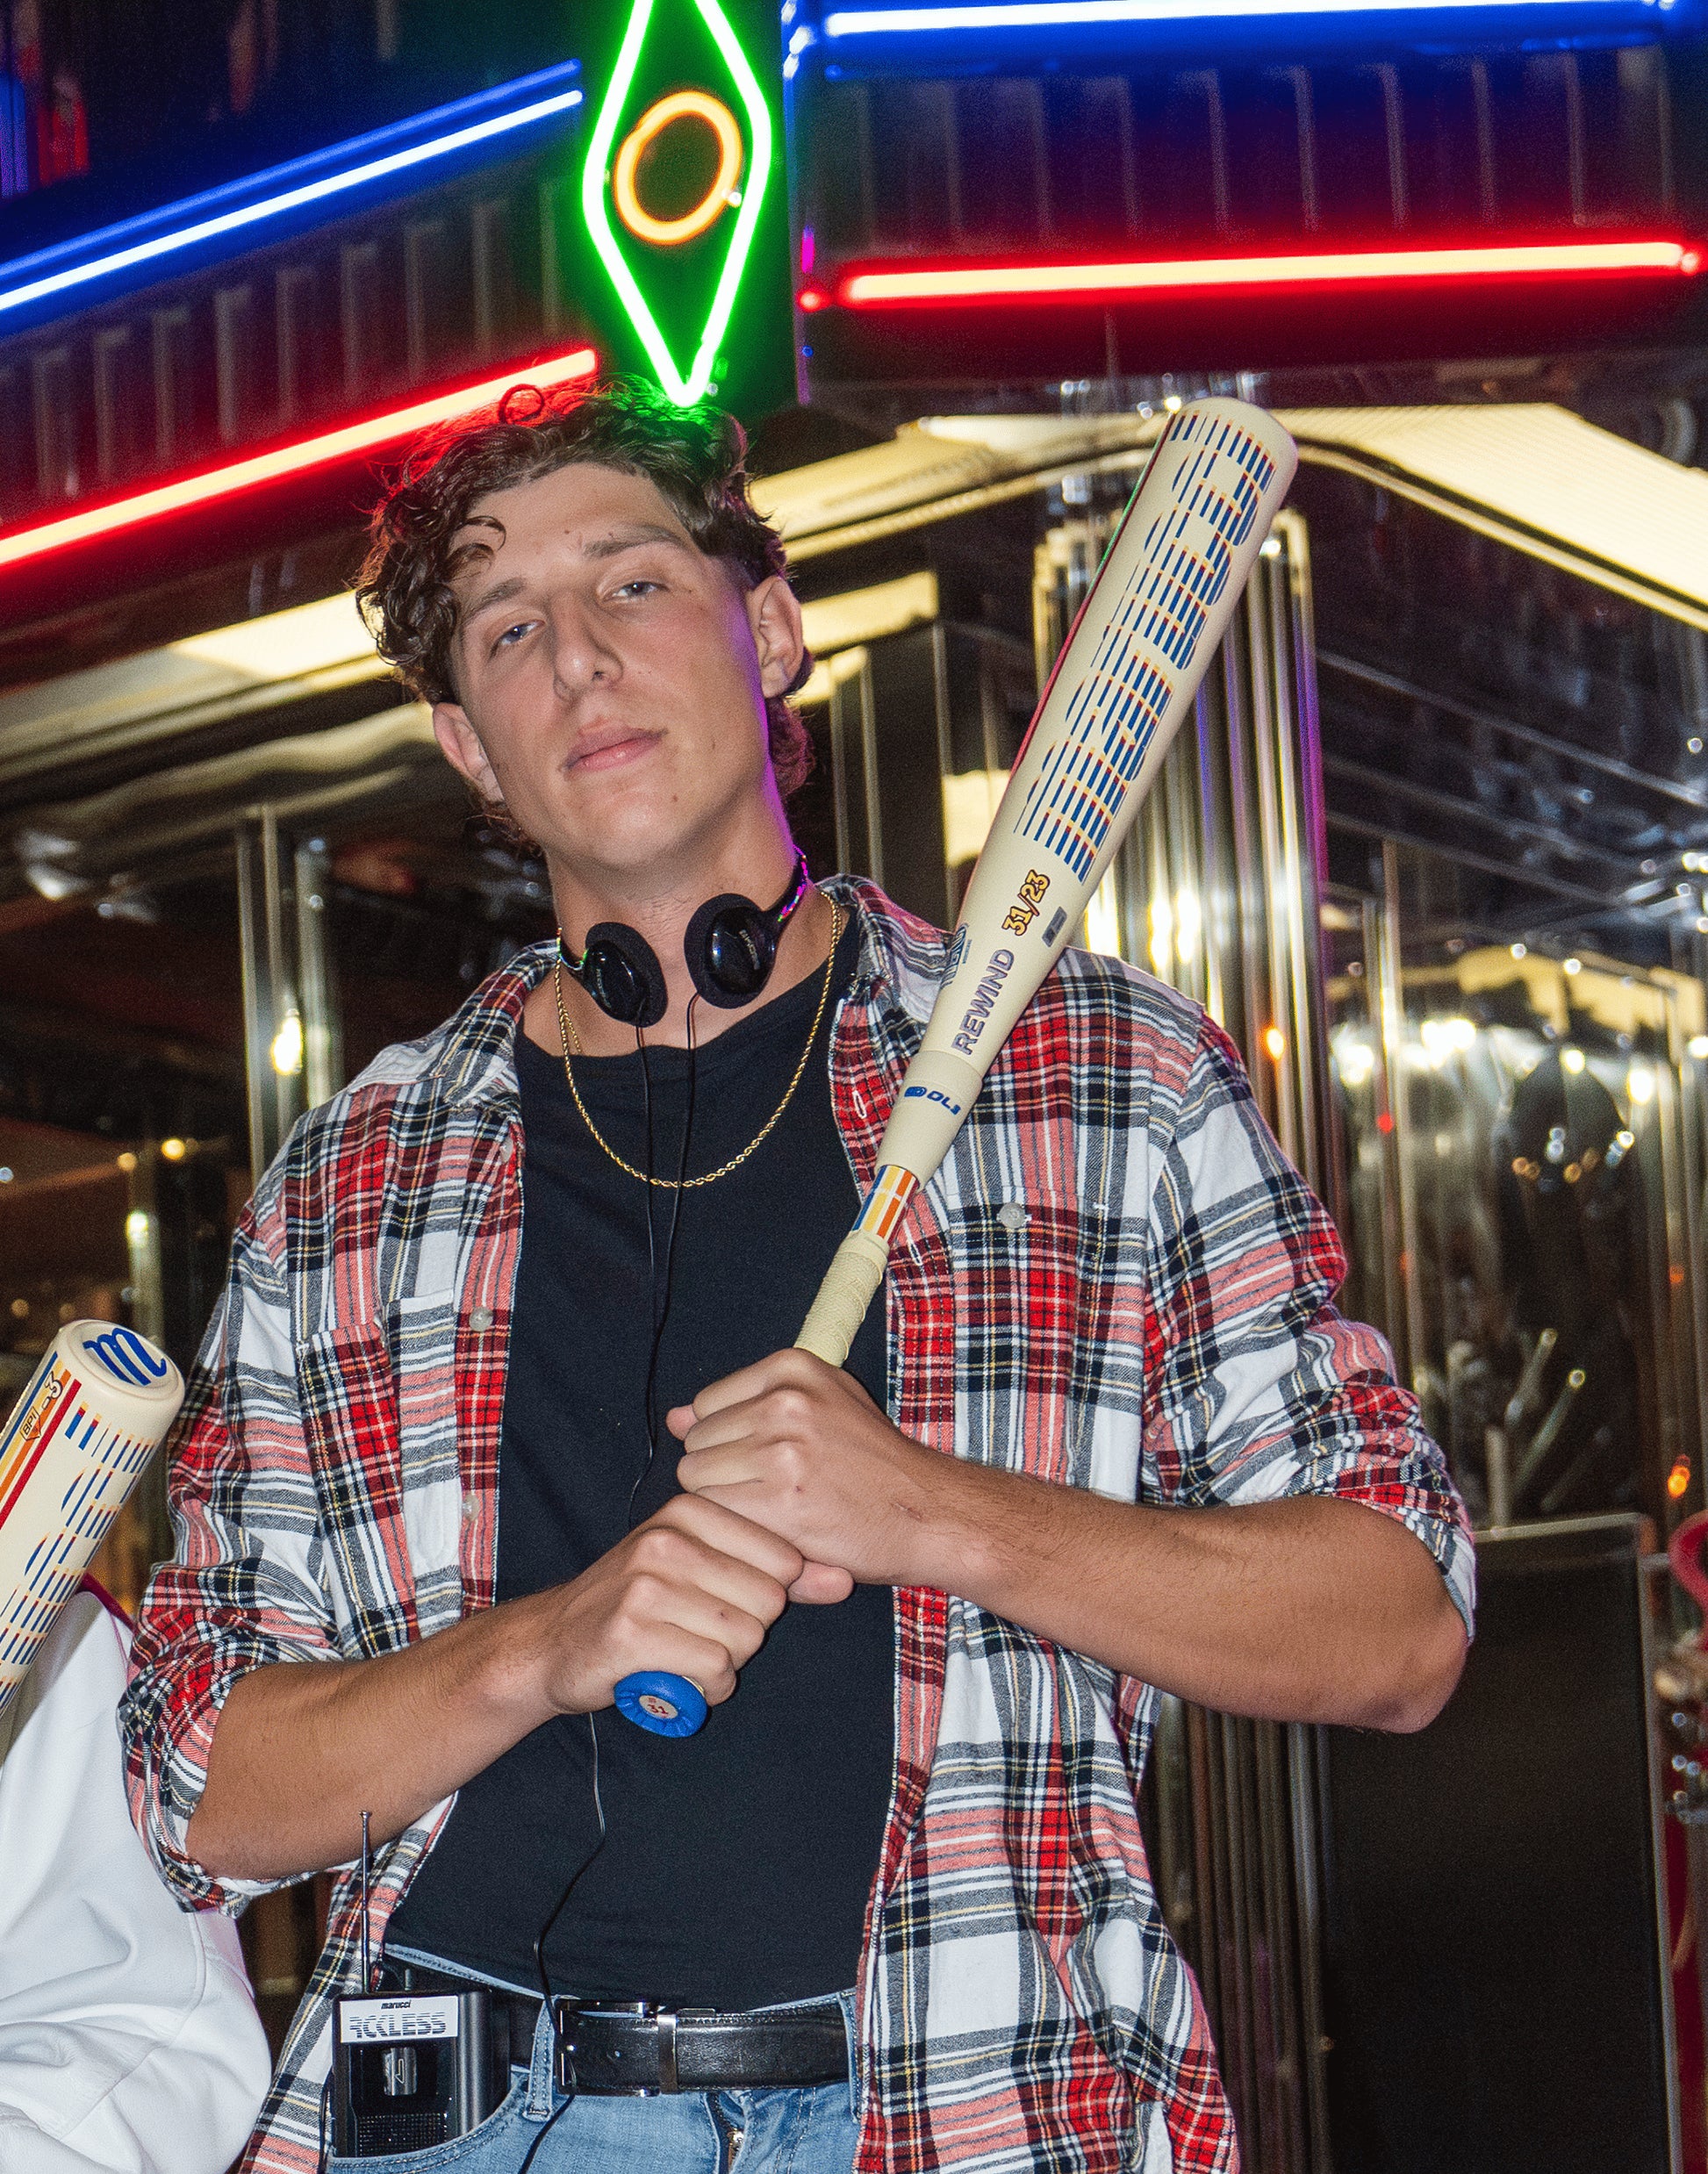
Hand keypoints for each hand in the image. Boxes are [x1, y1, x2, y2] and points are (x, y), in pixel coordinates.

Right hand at [518, 1494, 809, 1716]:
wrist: (553, 1642)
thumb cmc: (639, 1604)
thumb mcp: (706, 1569)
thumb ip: (778, 1573)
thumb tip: (845, 1578)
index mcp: (690, 1509)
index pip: (782, 1561)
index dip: (765, 1597)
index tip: (725, 1602)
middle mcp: (668, 1538)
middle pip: (767, 1603)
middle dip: (745, 1632)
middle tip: (700, 1632)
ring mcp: (646, 1585)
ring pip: (744, 1639)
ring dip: (725, 1663)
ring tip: (686, 1652)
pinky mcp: (632, 1633)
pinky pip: (714, 1670)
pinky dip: (706, 1688)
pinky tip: (678, 1677)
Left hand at [669, 1350, 947, 1588]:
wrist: (927, 1511)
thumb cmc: (873, 1461)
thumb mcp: (820, 1405)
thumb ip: (744, 1405)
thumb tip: (672, 1418)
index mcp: (792, 1368)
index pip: (705, 1405)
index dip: (727, 1441)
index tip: (765, 1459)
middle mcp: (784, 1401)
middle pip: (696, 1443)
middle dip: (722, 1472)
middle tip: (771, 1489)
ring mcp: (781, 1451)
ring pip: (698, 1479)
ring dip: (726, 1502)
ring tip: (773, 1508)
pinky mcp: (781, 1501)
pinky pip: (717, 1512)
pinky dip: (737, 1527)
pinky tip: (774, 1528)